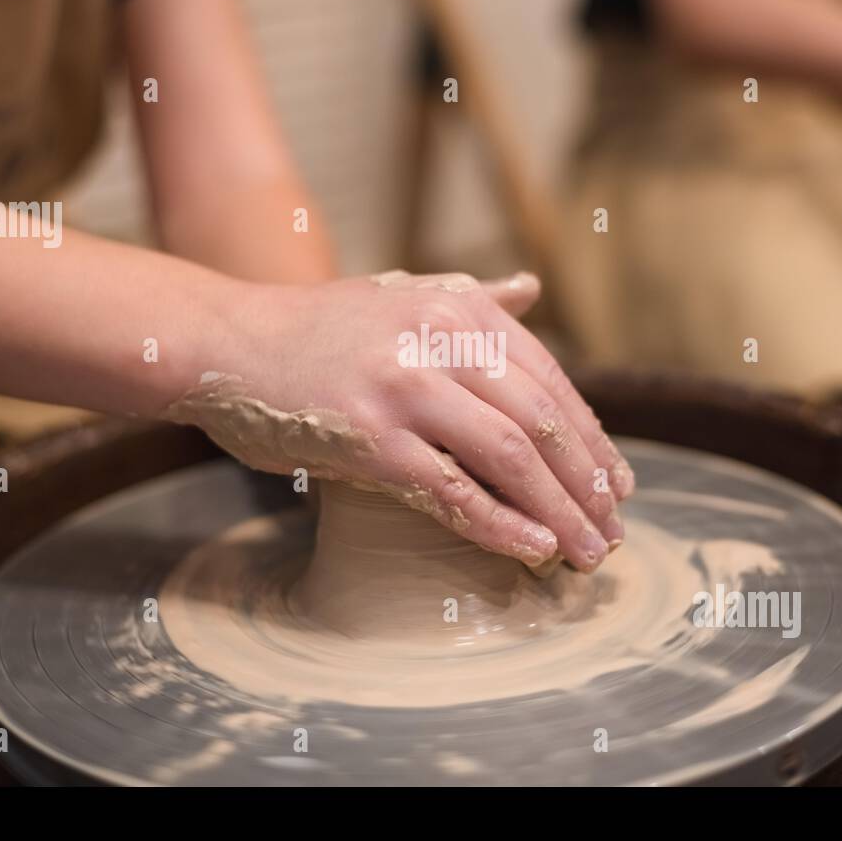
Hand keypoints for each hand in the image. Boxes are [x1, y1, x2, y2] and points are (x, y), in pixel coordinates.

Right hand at [167, 271, 634, 570]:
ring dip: (559, 511)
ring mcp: (406, 387)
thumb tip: (531, 288)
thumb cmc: (316, 328)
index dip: (591, 439)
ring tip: (586, 552)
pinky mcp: (370, 436)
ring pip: (510, 455)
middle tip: (612, 529)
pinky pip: (451, 489)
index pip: (550, 382)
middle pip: (543, 420)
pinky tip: (532, 549)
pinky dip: (500, 524)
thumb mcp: (402, 297)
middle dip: (587, 484)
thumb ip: (472, 299)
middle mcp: (442, 340)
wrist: (225, 342)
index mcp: (459, 308)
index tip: (616, 484)